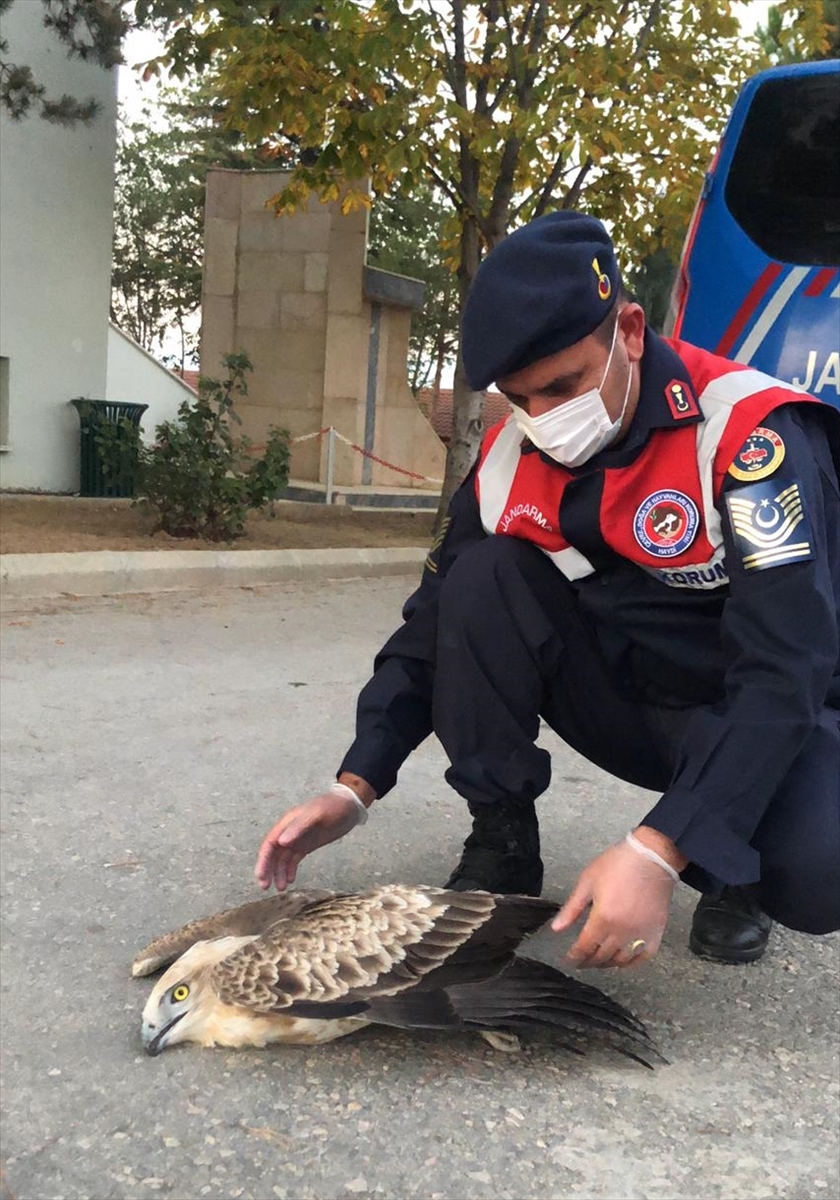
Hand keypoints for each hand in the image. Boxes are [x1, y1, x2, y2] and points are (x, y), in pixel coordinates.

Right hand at [254, 780, 371, 891]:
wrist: (349, 806)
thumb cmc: (333, 807)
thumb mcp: (316, 814)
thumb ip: (298, 827)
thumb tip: (281, 842)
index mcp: (287, 823)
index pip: (270, 843)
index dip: (263, 859)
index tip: (260, 875)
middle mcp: (289, 832)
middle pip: (273, 853)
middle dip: (267, 869)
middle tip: (265, 886)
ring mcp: (297, 839)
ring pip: (282, 859)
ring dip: (279, 873)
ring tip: (281, 888)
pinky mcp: (306, 845)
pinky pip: (293, 859)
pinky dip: (290, 870)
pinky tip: (290, 880)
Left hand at [551, 838, 677, 968]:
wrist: (652, 857)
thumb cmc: (618, 864)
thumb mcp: (588, 882)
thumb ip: (572, 908)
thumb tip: (556, 928)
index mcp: (603, 919)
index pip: (585, 947)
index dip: (574, 956)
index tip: (568, 959)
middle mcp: (622, 932)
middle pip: (602, 956)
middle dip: (588, 961)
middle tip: (581, 961)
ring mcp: (641, 934)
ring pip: (620, 960)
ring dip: (607, 964)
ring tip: (598, 961)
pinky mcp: (656, 933)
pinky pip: (643, 957)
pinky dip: (631, 964)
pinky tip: (622, 963)